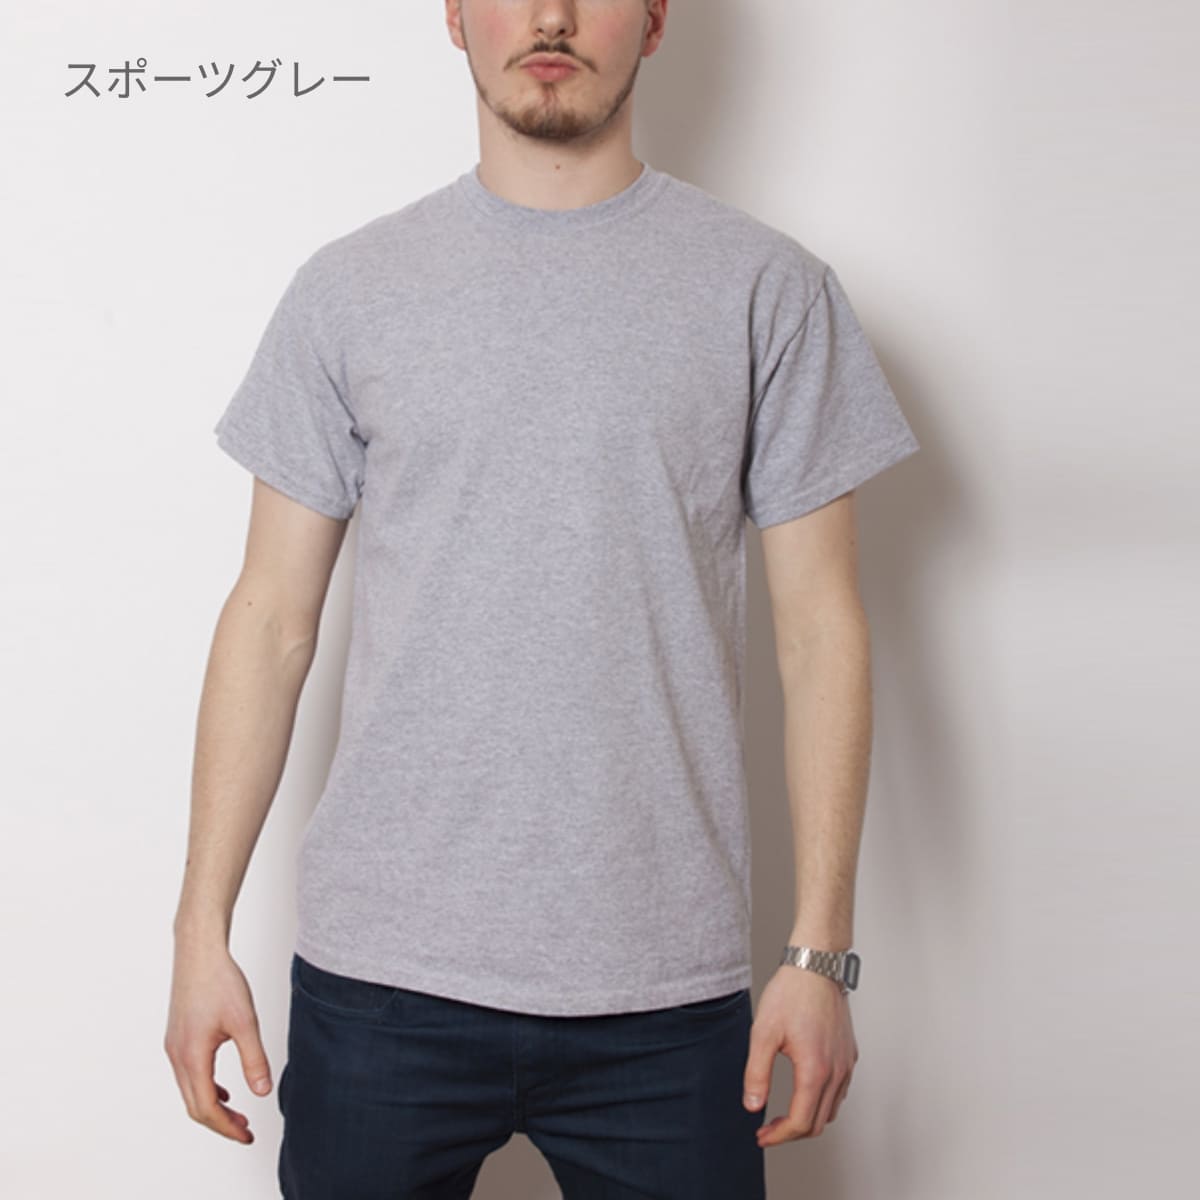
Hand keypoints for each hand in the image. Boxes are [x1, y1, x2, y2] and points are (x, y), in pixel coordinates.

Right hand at [163, 939, 272, 1143]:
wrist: (199, 952)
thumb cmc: (220, 981)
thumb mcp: (244, 1022)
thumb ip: (254, 1059)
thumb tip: (262, 1093)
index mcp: (191, 1056)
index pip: (206, 1107)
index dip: (227, 1127)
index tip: (247, 1135)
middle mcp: (177, 1056)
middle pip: (195, 1105)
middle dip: (220, 1123)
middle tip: (246, 1131)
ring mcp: (174, 1047)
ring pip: (190, 1090)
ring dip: (213, 1106)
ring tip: (238, 1115)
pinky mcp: (178, 1037)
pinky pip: (189, 1074)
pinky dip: (206, 1088)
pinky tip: (224, 1088)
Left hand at [741, 964, 857, 1145]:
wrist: (816, 965)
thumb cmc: (791, 993)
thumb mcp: (763, 1032)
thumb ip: (756, 1073)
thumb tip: (753, 1106)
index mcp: (815, 1070)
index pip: (801, 1123)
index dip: (779, 1137)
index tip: (761, 1137)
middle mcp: (837, 1071)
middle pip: (818, 1123)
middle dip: (792, 1133)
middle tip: (768, 1130)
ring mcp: (846, 1063)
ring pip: (832, 1110)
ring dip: (808, 1120)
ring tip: (784, 1115)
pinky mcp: (849, 1054)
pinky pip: (840, 1091)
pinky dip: (822, 1102)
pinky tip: (804, 1092)